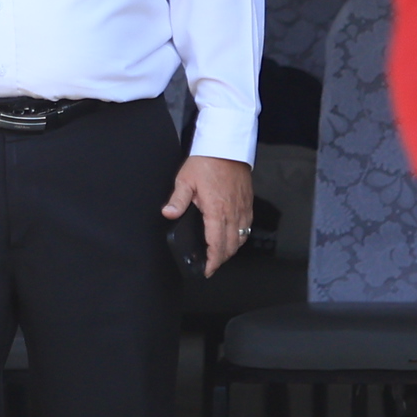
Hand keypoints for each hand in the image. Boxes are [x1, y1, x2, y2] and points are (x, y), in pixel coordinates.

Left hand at [163, 154, 254, 275]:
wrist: (227, 146)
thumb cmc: (207, 161)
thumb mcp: (185, 180)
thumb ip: (177, 200)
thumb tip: (168, 213)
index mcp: (216, 210)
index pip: (216, 244)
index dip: (213, 261)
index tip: (207, 270)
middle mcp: (232, 212)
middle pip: (231, 246)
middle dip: (221, 260)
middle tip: (211, 265)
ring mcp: (242, 208)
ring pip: (241, 238)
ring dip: (232, 249)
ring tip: (221, 254)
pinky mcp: (248, 202)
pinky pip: (248, 226)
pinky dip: (242, 236)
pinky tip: (234, 236)